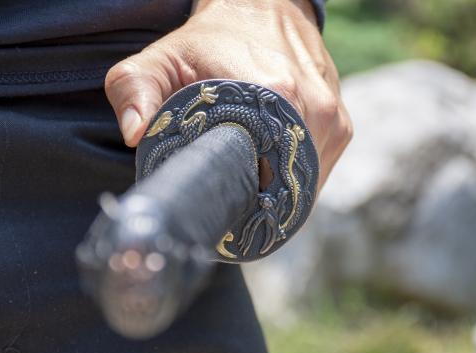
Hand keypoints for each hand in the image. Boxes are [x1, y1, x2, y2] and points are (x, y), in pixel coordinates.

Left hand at [105, 0, 351, 187]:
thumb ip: (135, 89)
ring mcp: (332, 118)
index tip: (219, 210)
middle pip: (286, 184)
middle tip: (232, 207)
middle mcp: (313, 109)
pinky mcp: (341, 124)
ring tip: (253, 194)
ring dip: (281, 193)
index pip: (261, 176)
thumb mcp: (161, 59)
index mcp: (273, 95)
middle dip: (259, 202)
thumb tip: (134, 133)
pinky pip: (319, 167)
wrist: (264, 8)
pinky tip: (274, 174)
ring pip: (306, 180)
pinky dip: (298, 178)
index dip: (238, 201)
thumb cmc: (210, 40)